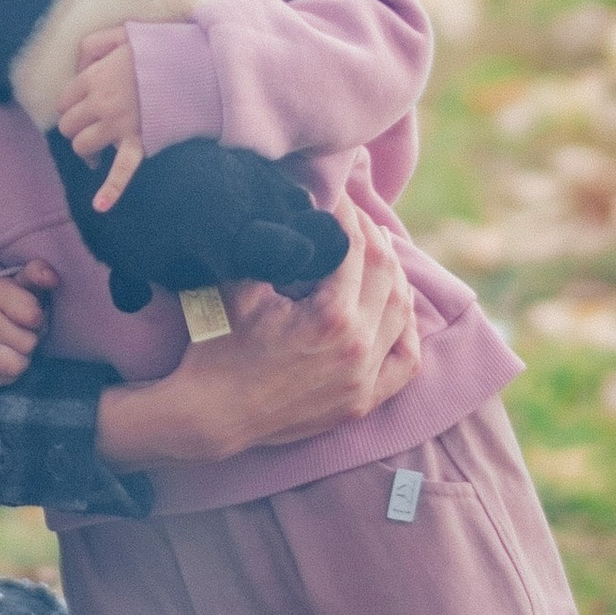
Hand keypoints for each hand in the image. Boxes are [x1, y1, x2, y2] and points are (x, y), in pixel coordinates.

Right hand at [0, 265, 56, 386]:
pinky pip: (5, 379)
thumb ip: (38, 274)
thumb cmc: (5, 303)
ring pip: (16, 365)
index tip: (28, 313)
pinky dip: (9, 372)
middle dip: (29, 337)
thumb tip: (53, 277)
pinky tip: (2, 356)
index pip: (32, 315)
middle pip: (28, 342)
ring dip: (21, 357)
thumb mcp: (20, 283)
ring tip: (13, 344)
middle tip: (18, 329)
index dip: (37, 317)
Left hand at [55, 27, 142, 213]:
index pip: (64, 100)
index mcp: (94, 77)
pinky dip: (111, 190)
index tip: (87, 100)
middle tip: (93, 120)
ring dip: (86, 147)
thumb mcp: (119, 33)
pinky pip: (122, 171)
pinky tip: (100, 206)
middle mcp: (100, 103)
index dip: (73, 102)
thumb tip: (78, 69)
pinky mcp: (138, 142)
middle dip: (77, 124)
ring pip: (82, 146)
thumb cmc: (158, 49)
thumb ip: (91, 46)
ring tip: (97, 144)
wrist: (194, 65)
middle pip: (68, 126)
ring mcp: (118, 125)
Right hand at [93, 203, 419, 468]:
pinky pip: (405, 362)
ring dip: (393, 275)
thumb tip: (297, 210)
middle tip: (354, 219)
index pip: (355, 248)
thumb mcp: (242, 287)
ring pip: (402, 314)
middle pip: (387, 274)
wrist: (209, 416)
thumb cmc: (218, 347)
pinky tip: (394, 308)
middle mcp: (358, 350)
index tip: (336, 197)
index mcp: (331, 318)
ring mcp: (364, 381)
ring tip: (375, 252)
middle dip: (372, 237)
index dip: (348, 215)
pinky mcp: (362, 403)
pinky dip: (406, 330)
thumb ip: (276, 248)